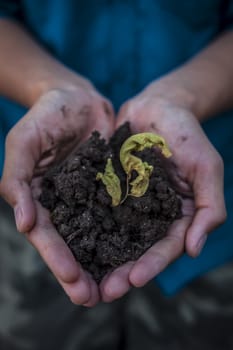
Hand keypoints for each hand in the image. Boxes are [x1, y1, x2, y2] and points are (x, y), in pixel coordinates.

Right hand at [0, 84, 114, 306]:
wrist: (80, 98)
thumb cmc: (47, 115)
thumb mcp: (25, 140)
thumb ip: (17, 178)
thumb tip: (23, 223)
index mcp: (39, 197)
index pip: (46, 234)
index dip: (56, 257)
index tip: (72, 278)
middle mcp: (64, 204)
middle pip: (71, 243)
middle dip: (80, 272)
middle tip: (92, 299)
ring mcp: (88, 198)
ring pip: (96, 236)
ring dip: (103, 262)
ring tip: (116, 286)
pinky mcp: (110, 190)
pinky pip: (118, 214)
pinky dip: (124, 235)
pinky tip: (136, 253)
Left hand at [100, 83, 225, 301]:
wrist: (157, 107)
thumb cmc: (186, 134)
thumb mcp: (206, 167)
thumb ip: (208, 207)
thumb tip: (194, 249)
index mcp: (176, 214)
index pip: (165, 247)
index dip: (152, 265)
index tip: (134, 281)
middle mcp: (149, 214)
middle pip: (136, 249)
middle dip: (122, 272)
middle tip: (104, 293)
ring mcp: (127, 203)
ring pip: (112, 236)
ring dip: (100, 258)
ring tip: (83, 278)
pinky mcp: (107, 189)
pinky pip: (94, 210)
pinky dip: (84, 227)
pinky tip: (70, 242)